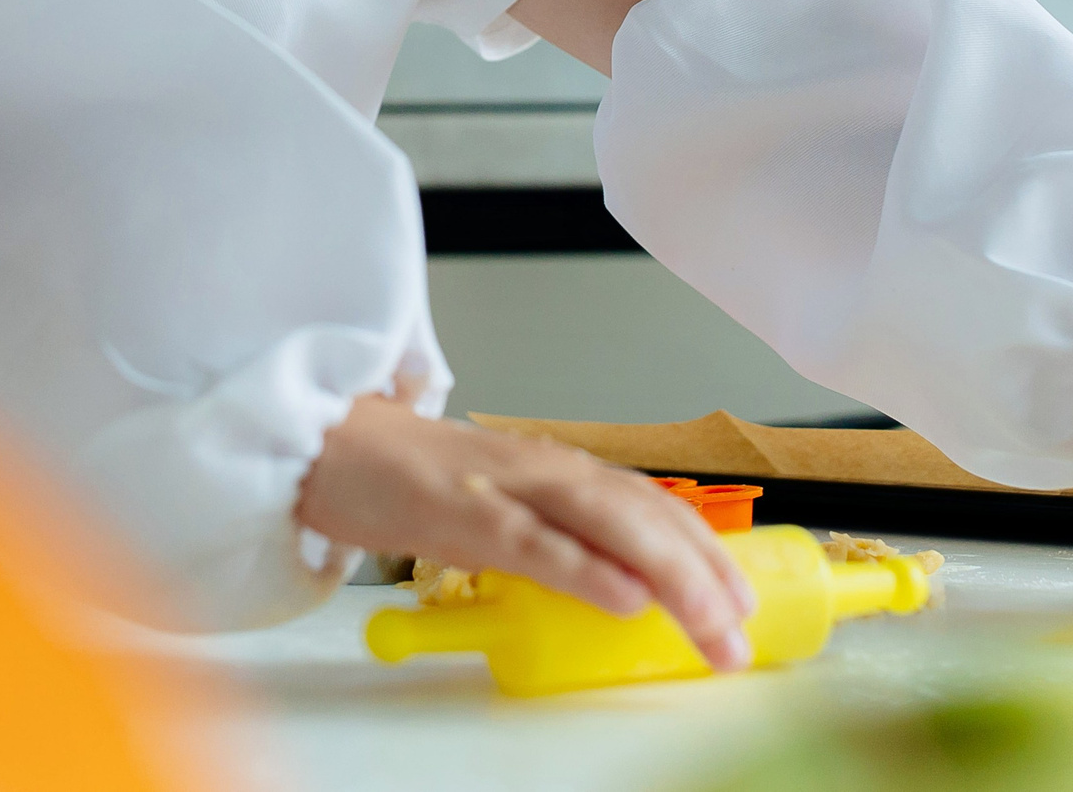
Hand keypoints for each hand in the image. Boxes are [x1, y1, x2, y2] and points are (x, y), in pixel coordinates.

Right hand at [296, 396, 758, 671]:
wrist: (327, 439)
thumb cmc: (412, 479)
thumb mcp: (503, 507)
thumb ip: (559, 537)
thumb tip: (624, 587)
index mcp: (557, 470)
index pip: (654, 505)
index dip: (707, 549)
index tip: (745, 598)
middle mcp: (544, 468)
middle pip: (645, 515)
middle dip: (704, 574)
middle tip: (740, 633)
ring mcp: (504, 483)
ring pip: (607, 522)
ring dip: (668, 574)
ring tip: (709, 622)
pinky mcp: (460, 508)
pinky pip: (534, 542)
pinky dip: (586, 568)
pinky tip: (627, 597)